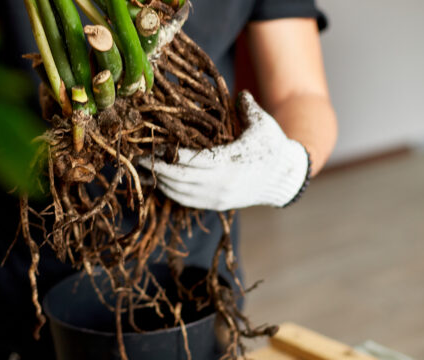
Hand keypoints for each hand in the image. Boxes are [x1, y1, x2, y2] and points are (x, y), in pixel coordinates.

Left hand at [139, 91, 309, 210]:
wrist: (284, 178)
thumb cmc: (273, 147)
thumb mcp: (263, 124)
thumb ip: (248, 107)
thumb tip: (238, 93)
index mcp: (232, 162)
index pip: (194, 161)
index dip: (172, 155)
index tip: (154, 146)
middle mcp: (223, 183)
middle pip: (182, 179)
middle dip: (158, 169)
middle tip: (139, 159)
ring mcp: (218, 196)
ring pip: (182, 193)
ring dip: (161, 182)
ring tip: (144, 170)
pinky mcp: (217, 204)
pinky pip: (188, 201)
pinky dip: (171, 193)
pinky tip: (160, 182)